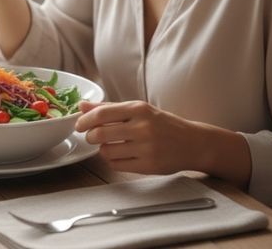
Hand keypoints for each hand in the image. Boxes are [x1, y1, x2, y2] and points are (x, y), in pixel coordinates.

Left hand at [75, 100, 206, 174]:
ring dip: (102, 150)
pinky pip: (117, 165)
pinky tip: (120, 155)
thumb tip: (82, 106)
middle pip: (100, 134)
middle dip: (90, 136)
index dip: (84, 121)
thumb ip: (110, 108)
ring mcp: (146, 148)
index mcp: (139, 109)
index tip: (78, 125)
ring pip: (106, 151)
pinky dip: (113, 161)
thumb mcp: (139, 110)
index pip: (101, 114)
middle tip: (92, 136)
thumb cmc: (162, 124)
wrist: (192, 143)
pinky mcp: (149, 166)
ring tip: (110, 145)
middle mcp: (143, 127)